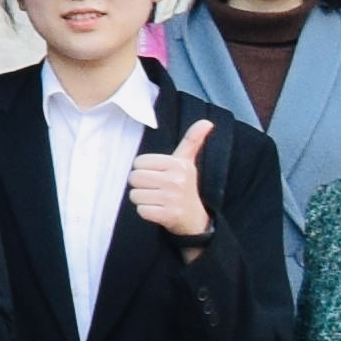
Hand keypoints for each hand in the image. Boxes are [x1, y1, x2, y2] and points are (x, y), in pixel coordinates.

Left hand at [124, 124, 213, 241]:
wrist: (195, 218)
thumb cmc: (184, 186)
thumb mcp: (187, 162)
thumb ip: (192, 140)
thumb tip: (207, 122)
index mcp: (178, 164)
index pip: (138, 162)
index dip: (144, 170)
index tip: (158, 175)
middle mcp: (176, 180)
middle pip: (134, 178)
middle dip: (141, 185)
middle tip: (157, 189)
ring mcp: (172, 199)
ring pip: (135, 195)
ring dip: (142, 199)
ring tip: (158, 200)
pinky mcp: (168, 215)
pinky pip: (141, 210)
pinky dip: (146, 212)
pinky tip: (159, 211)